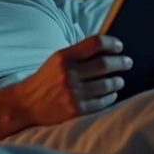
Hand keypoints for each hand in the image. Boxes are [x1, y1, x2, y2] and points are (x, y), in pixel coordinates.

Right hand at [12, 34, 133, 125]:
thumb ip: (78, 54)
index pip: (95, 43)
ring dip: (117, 81)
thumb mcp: (56, 60)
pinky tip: (112, 94)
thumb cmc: (44, 80)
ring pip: (107, 84)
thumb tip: (106, 48)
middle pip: (105, 64)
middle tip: (128, 62)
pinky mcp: (76, 110)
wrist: (26, 105)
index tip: (119, 46)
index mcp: (63, 57)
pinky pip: (103, 102)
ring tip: (120, 80)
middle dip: (121, 62)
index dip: (111, 43)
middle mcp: (68, 74)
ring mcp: (73, 93)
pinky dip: (111, 96)